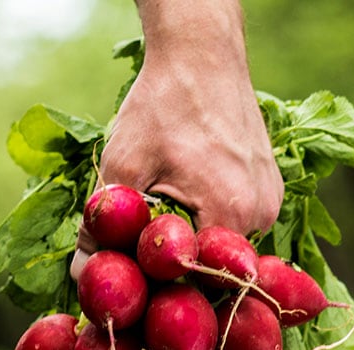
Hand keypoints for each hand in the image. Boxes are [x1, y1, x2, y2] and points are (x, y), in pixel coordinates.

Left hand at [71, 0, 283, 279]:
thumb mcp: (123, 165)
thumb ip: (101, 225)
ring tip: (155, 233)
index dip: (158, 290)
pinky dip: (206, 227)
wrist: (201, 56)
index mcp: (230, 211)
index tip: (131, 285)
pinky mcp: (269, 189)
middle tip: (136, 262)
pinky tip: (178, 211)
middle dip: (173, 273)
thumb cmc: (162, 104)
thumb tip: (83, 276)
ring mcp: (270, 202)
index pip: (194, 281)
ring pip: (223, 249)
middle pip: (212, 270)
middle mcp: (262, 214)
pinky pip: (235, 226)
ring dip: (190, 249)